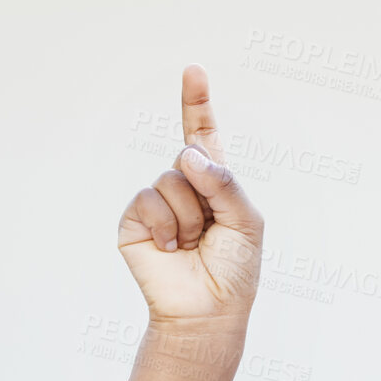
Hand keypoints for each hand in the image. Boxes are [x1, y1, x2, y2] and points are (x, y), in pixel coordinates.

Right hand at [117, 64, 264, 327]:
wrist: (208, 309)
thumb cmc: (234, 269)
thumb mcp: (247, 221)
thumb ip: (225, 183)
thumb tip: (187, 154)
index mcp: (213, 184)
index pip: (203, 136)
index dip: (196, 104)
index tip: (193, 70)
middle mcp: (183, 187)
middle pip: (190, 156)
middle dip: (208, 190)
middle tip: (212, 230)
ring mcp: (156, 203)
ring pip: (170, 179)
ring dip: (190, 216)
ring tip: (193, 244)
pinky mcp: (133, 220)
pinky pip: (148, 199)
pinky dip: (165, 225)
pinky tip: (171, 248)